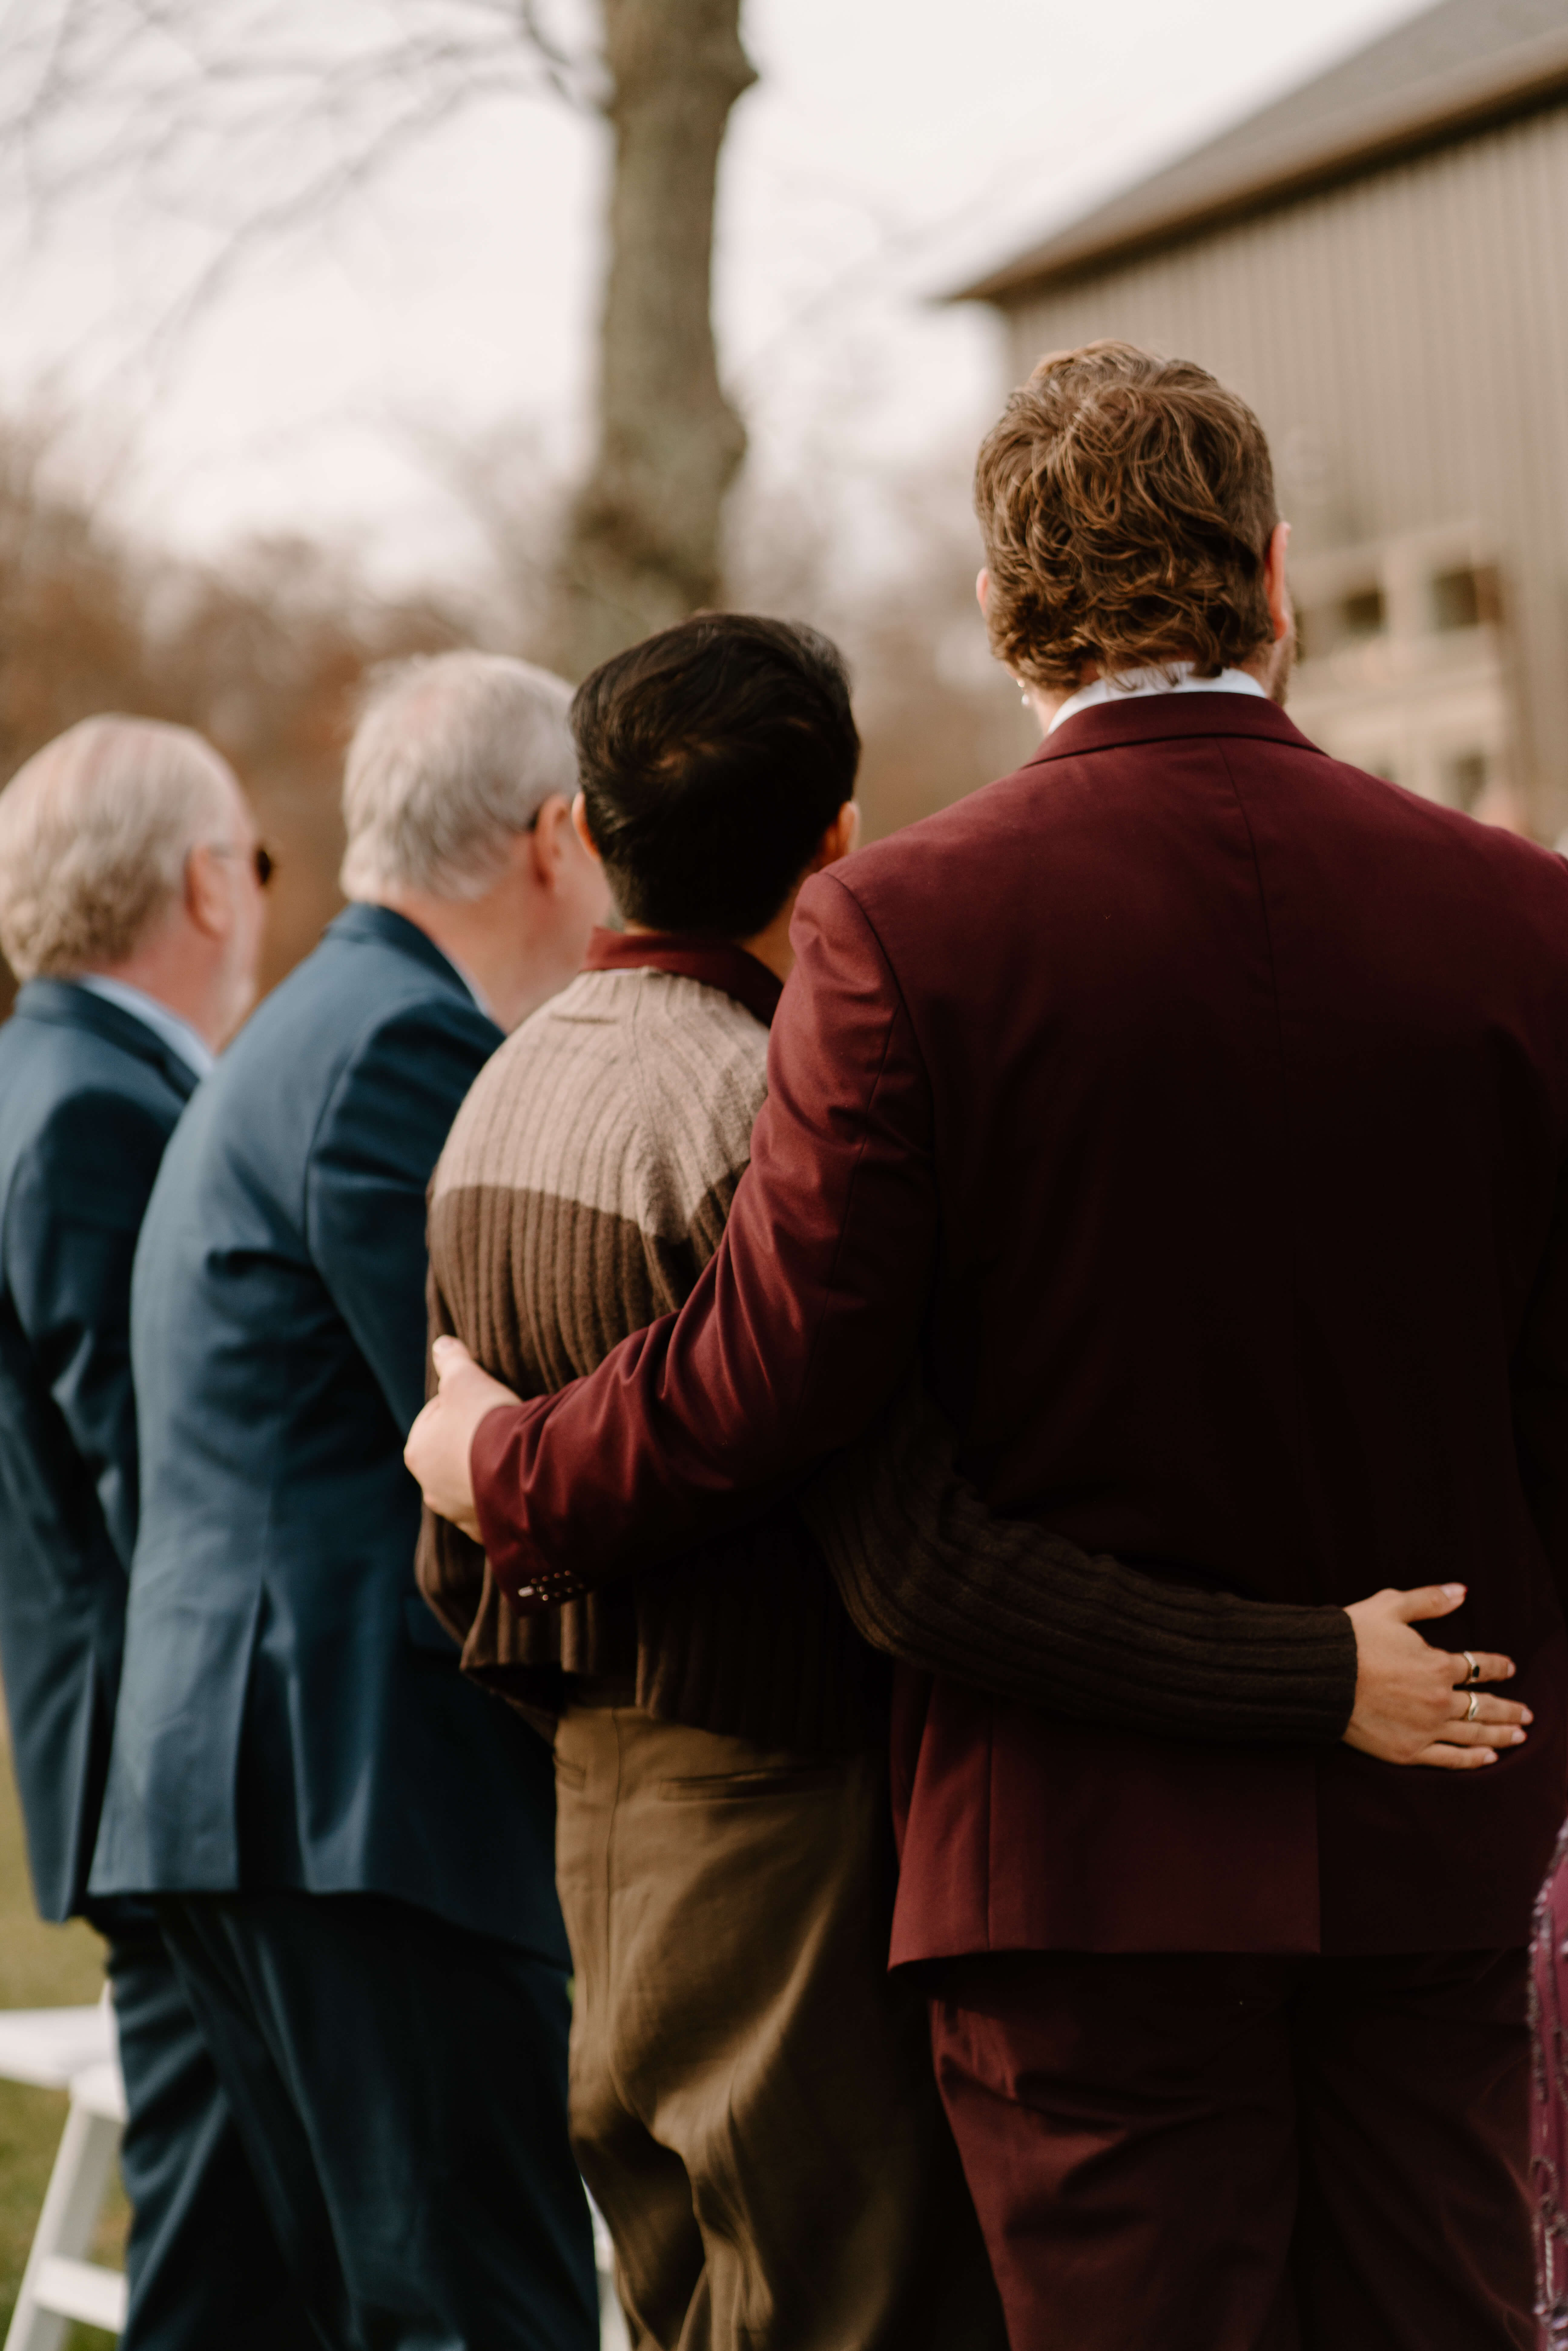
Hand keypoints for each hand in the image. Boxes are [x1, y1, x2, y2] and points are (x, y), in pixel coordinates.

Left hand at [403, 1336, 519, 1541]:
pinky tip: (521, 1480)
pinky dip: (505, 1495)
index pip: (437, 1418)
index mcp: (417, 1451)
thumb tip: (442, 1344)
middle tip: (502, 1427)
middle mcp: (430, 1488)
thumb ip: (451, 1360)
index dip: (464, 1404)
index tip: (487, 1402)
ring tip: (514, 1454)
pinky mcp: (486, 1531)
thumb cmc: (486, 1421)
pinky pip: (494, 1508)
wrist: (519, 1472)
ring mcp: (458, 1514)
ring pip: (473, 1484)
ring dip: (488, 1470)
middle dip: (474, 1441)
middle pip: (453, 1453)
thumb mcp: (465, 1378)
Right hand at [1342, 1583, 1528, 1768]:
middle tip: (1527, 1714)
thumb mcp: (1391, 1606)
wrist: (1319, 1676)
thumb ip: (1429, 1601)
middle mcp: (1439, 1701)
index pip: (1479, 1667)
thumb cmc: (1353, 1638)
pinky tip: (1489, 1758)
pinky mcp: (1409, 1751)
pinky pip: (1450, 1759)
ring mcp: (1426, 1729)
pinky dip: (1473, 1759)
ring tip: (1519, 1736)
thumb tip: (1461, 1592)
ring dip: (1501, 1735)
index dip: (1498, 1666)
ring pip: (1474, 1735)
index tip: (1509, 1668)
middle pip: (1485, 1707)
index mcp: (1438, 1665)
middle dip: (1510, 1709)